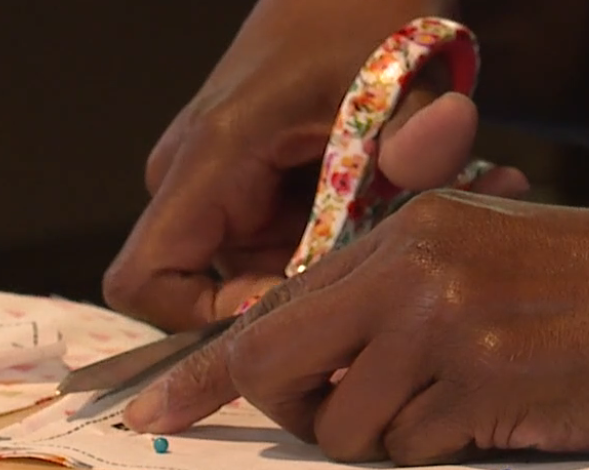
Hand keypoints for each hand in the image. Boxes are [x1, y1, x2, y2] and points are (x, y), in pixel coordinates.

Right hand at [102, 0, 526, 331]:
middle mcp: (202, 183)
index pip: (146, 282)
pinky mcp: (260, 196)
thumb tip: (442, 146)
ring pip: (262, 277)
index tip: (293, 308)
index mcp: (212, 158)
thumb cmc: (362, 12)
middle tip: (378, 281)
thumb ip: (423, 127)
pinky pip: (288, 251)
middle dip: (298, 302)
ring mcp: (230, 193)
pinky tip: (402, 216)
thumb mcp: (402, 71)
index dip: (205, 320)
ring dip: (334, 275)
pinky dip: (343, 247)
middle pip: (212, 295)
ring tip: (408, 238)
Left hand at [123, 194, 588, 464]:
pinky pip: (413, 449)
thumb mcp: (487, 266)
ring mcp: (439, 325)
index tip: (151, 414)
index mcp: (403, 232)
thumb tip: (318, 374)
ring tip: (469, 402)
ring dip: (390, 438)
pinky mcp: (481, 383)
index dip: (205, 372)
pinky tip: (507, 409)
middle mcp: (406, 270)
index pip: (272, 309)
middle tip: (361, 412)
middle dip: (299, 413)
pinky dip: (445, 448)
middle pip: (275, 368)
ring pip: (346, 426)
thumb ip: (393, 305)